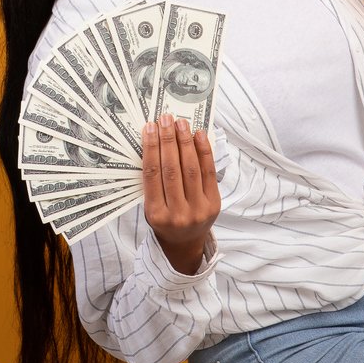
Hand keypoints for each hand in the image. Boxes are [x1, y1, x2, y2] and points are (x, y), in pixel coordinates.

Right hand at [142, 117, 219, 274]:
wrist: (185, 242)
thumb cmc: (163, 219)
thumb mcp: (151, 206)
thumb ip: (152, 181)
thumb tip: (155, 142)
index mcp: (156, 214)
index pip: (152, 175)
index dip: (151, 148)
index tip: (149, 127)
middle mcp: (178, 214)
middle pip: (172, 169)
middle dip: (168, 141)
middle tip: (165, 119)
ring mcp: (198, 210)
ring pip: (191, 169)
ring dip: (185, 142)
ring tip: (180, 123)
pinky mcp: (214, 204)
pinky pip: (209, 173)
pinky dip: (204, 152)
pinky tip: (198, 136)